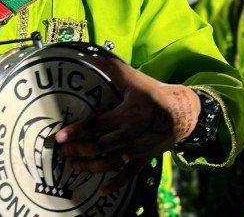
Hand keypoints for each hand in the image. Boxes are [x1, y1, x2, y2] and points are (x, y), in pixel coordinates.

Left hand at [55, 56, 200, 194]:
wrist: (184, 111)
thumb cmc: (155, 93)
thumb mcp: (134, 78)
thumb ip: (111, 68)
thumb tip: (91, 54)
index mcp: (125, 115)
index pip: (95, 125)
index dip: (76, 131)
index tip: (59, 137)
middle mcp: (130, 134)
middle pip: (99, 147)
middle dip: (79, 151)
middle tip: (62, 152)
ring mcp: (138, 149)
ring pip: (110, 162)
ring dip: (90, 166)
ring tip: (74, 166)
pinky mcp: (145, 158)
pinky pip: (130, 174)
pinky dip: (116, 183)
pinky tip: (103, 190)